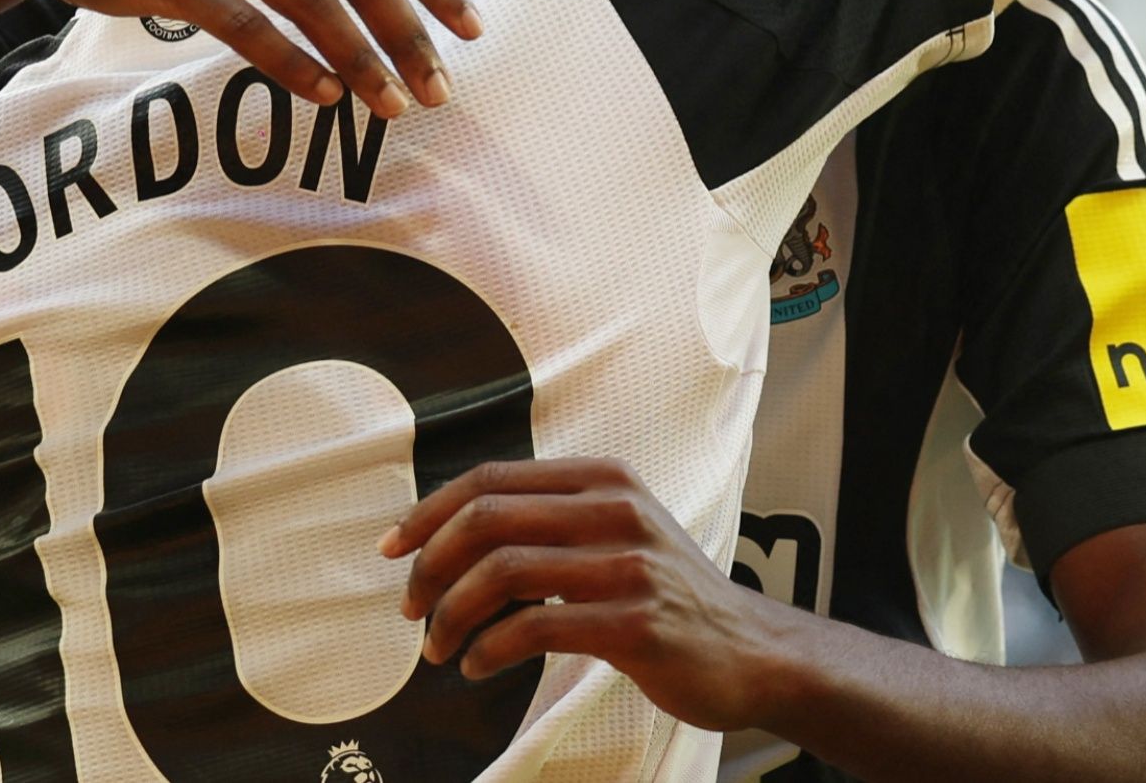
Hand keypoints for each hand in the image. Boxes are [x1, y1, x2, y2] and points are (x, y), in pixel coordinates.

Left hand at [380, 457, 804, 733]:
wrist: (753, 650)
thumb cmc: (668, 595)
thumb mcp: (617, 531)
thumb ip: (550, 521)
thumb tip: (451, 534)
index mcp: (603, 477)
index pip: (491, 478)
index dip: (428, 512)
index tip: (392, 550)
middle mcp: (616, 509)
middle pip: (486, 518)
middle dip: (430, 566)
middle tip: (410, 611)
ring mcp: (629, 565)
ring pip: (501, 571)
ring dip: (451, 615)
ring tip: (439, 648)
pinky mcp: (636, 623)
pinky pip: (533, 628)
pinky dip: (488, 650)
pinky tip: (478, 667)